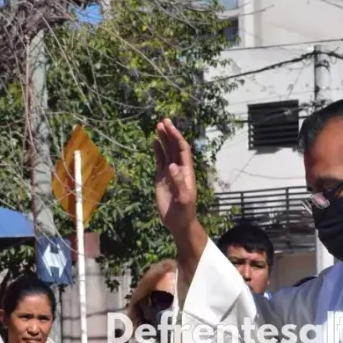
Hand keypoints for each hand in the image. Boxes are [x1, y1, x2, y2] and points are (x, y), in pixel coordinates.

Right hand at [153, 118, 196, 234]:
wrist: (178, 222)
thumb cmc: (184, 211)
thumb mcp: (183, 198)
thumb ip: (179, 182)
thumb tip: (172, 166)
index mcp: (186, 171)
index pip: (182, 149)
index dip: (177, 137)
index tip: (169, 126)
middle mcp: (179, 169)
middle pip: (175, 147)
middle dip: (170, 134)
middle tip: (163, 120)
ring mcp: (170, 173)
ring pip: (167, 152)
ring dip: (164, 140)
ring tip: (158, 126)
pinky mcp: (162, 178)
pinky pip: (160, 161)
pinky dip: (158, 151)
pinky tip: (155, 142)